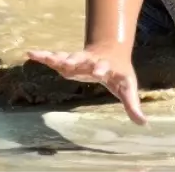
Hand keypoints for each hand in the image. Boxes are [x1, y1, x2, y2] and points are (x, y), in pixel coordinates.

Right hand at [26, 45, 146, 124]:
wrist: (111, 50)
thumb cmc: (119, 73)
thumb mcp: (127, 87)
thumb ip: (133, 104)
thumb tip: (143, 122)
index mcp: (108, 67)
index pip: (107, 69)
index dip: (104, 69)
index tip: (101, 71)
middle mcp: (92, 60)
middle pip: (85, 60)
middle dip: (78, 61)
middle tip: (71, 62)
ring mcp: (79, 59)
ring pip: (68, 57)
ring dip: (59, 58)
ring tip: (48, 57)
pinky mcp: (68, 60)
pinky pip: (54, 58)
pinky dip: (43, 56)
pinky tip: (31, 53)